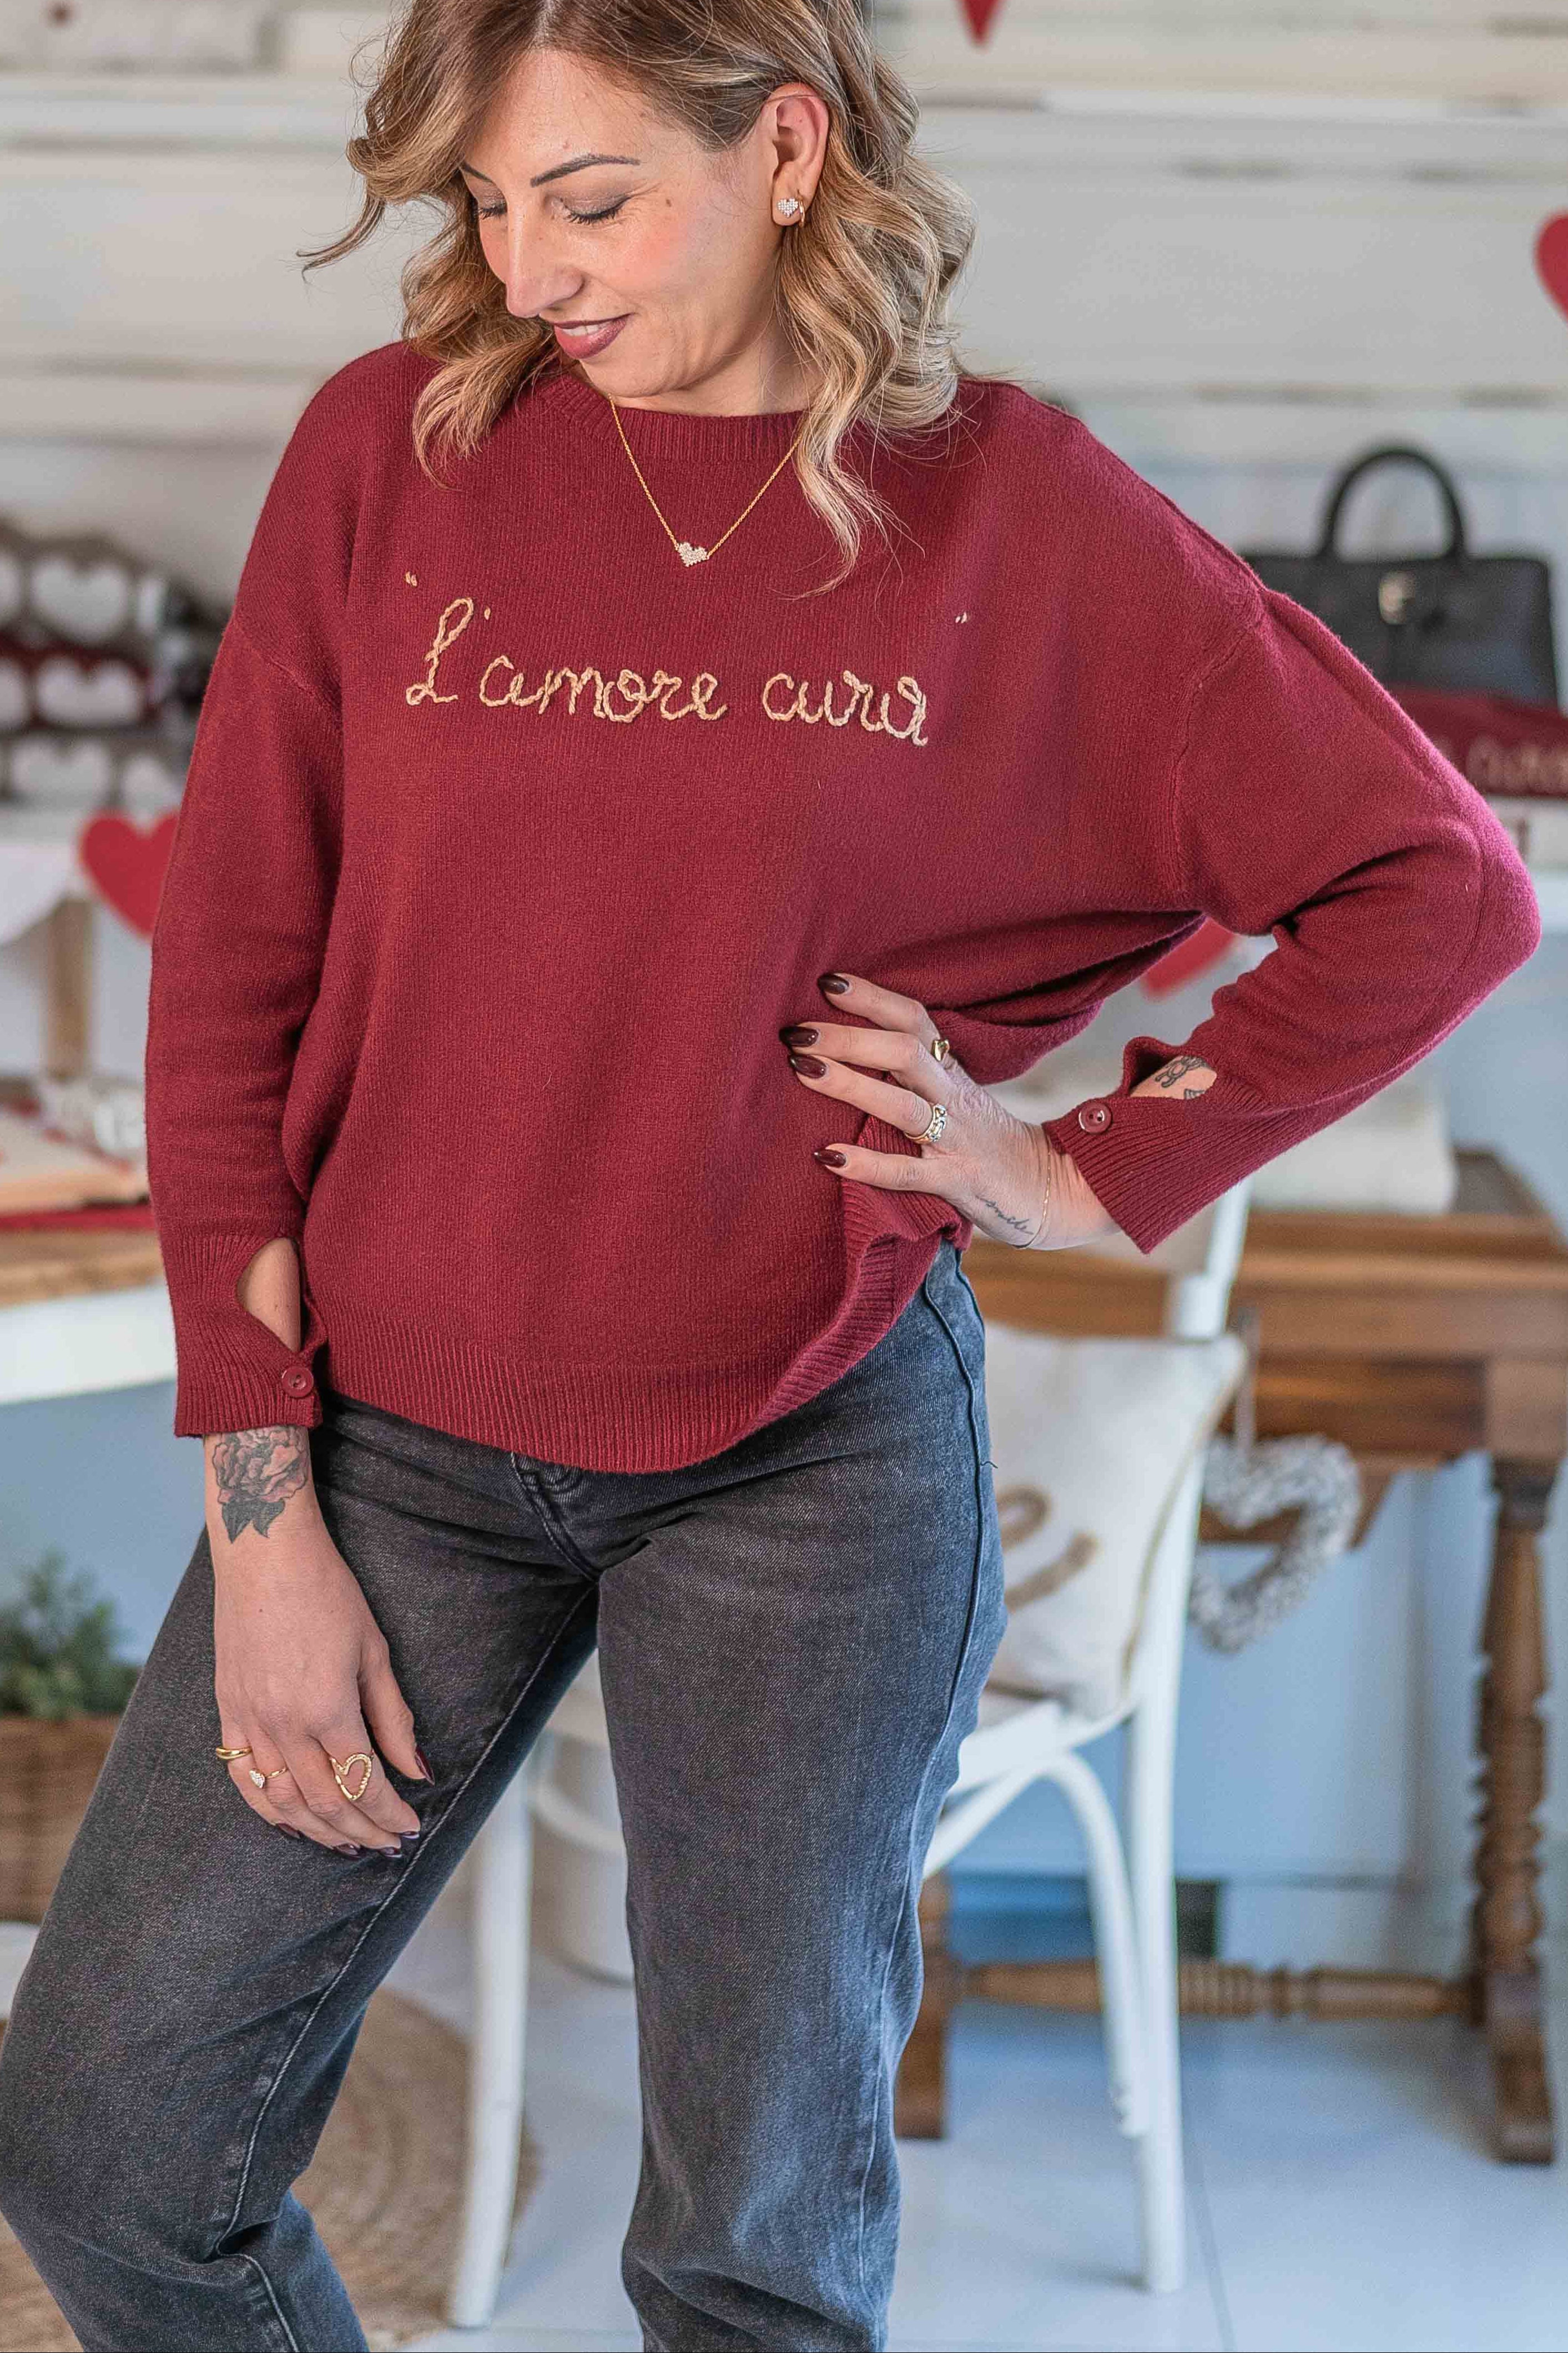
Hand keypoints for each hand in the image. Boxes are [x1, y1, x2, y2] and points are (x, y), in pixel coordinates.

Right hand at [208, 1427, 427, 1856]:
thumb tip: (415, 1770)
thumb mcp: (374, 1652)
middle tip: (387, 1844)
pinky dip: (268, 1808)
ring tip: (347, 1843)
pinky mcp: (227, 1711)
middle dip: (361, 1831)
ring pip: (282, 1801)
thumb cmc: (328, 1592)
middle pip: (324, 1804)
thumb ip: (393, 1718)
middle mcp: (284, 1725)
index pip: (363, 1784)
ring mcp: (249, 1721)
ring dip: (317, 1830)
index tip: (410, 1825)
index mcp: (327, 1710)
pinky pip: (243, 1777)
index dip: (389, 1814)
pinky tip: (291, 1820)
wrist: (265, 1555)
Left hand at [781, 971, 1118, 1249]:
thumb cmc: (989, 1145)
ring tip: (801, 1070)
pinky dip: (867, 1164)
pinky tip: (827, 1157)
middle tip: (795, 1032)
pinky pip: (908, 1172)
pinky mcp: (957, 1183)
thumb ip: (916, 1075)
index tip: (826, 980)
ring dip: (850, 1085)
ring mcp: (957, 1140)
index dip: (873, 998)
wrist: (1053, 1191)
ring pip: (902, 1106)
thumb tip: (852, 1050)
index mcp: (952, 1074)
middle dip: (848, 1037)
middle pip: (904, 1052)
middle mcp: (954, 1099)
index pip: (914, 1021)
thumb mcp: (956, 1098)